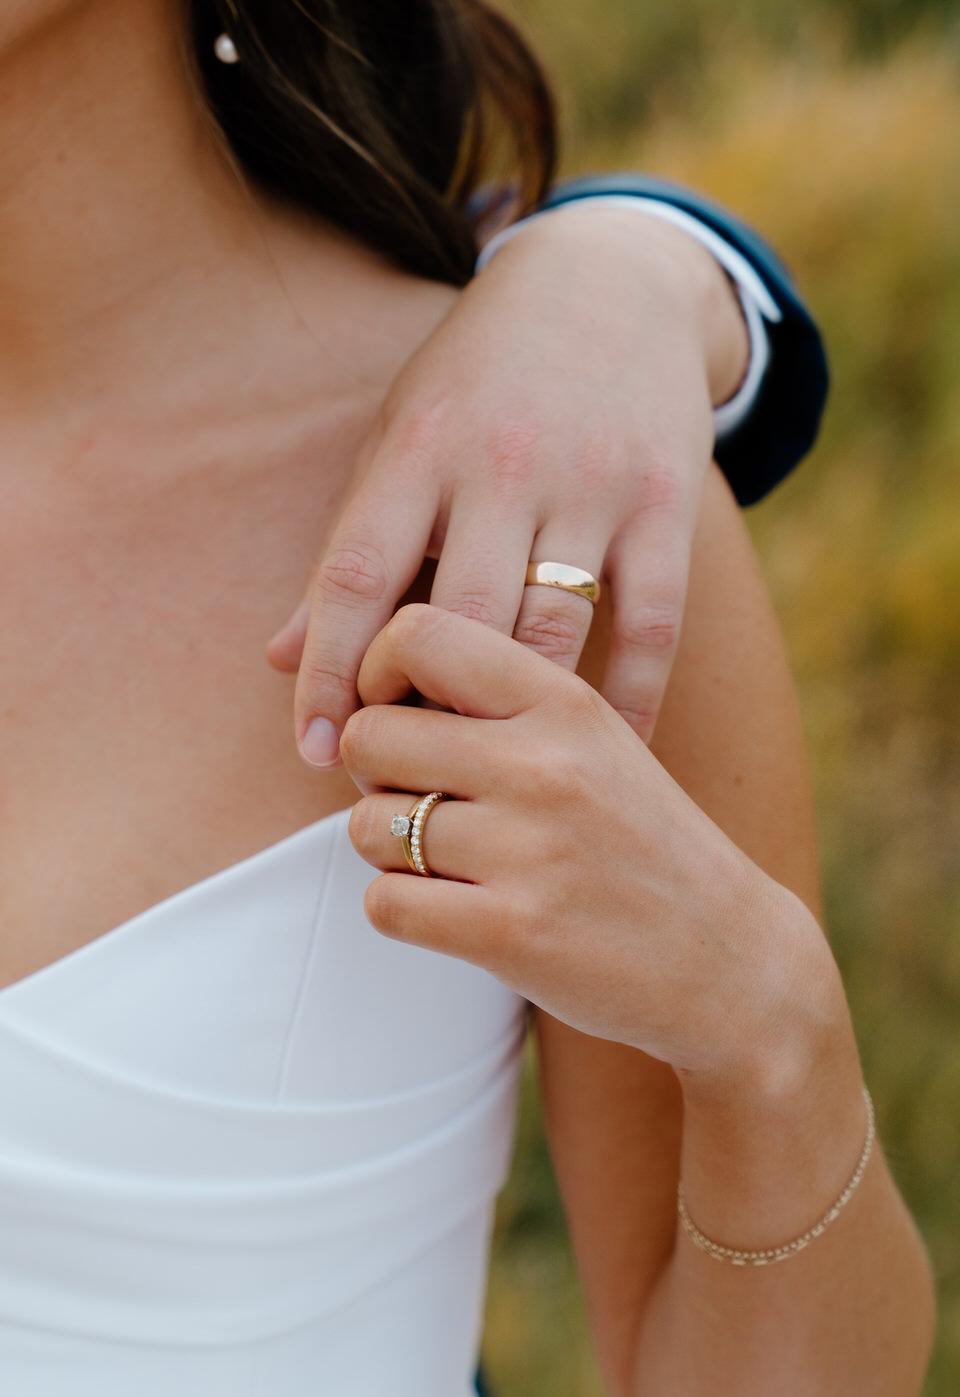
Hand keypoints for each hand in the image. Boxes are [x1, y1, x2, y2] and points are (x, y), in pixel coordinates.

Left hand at [268, 206, 749, 764]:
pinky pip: (650, 626)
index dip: (330, 672)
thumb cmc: (481, 381)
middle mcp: (502, 466)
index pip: (359, 576)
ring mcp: (592, 484)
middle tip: (404, 780)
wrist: (611, 284)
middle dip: (422, 713)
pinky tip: (606, 750)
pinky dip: (630, 700)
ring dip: (516, 717)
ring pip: (550, 630)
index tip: (315, 750)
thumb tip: (278, 659)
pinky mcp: (665, 504)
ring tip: (488, 778)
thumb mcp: (399, 442)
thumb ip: (349, 552)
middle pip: (455, 620)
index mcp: (420, 450)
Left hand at [343, 605, 838, 1090]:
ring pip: (367, 826)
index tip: (397, 714)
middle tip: (418, 801)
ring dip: (387, 851)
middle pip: (370, 734)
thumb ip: (499, 705)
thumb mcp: (595, 743)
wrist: (733, 963)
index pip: (419, 633)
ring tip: (448, 863)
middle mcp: (545, 765)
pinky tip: (453, 912)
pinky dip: (401, 912)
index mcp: (565, 701)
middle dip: (374, 774)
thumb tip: (364, 687)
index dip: (376, 671)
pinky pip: (384, 905)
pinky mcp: (511, 933)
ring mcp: (528, 851)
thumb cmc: (641, 846)